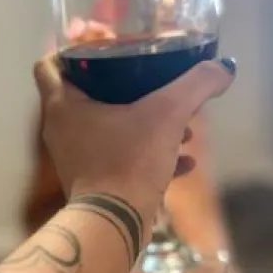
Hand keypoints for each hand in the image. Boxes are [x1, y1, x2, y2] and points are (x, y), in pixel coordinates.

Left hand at [33, 56, 234, 225]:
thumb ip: (197, 86)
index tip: (98, 47)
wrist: (114, 224)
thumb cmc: (128, 159)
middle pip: (85, 95)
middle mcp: (60, 129)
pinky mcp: (91, 184)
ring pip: (107, 129)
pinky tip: (182, 162)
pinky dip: (146, 155)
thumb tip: (224, 67)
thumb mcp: (168, 114)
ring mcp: (74, 159)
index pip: (48, 65)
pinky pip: (118, 159)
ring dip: (141, 124)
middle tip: (152, 84)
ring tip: (180, 128)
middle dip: (123, 88)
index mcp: (63, 104)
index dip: (69, 51)